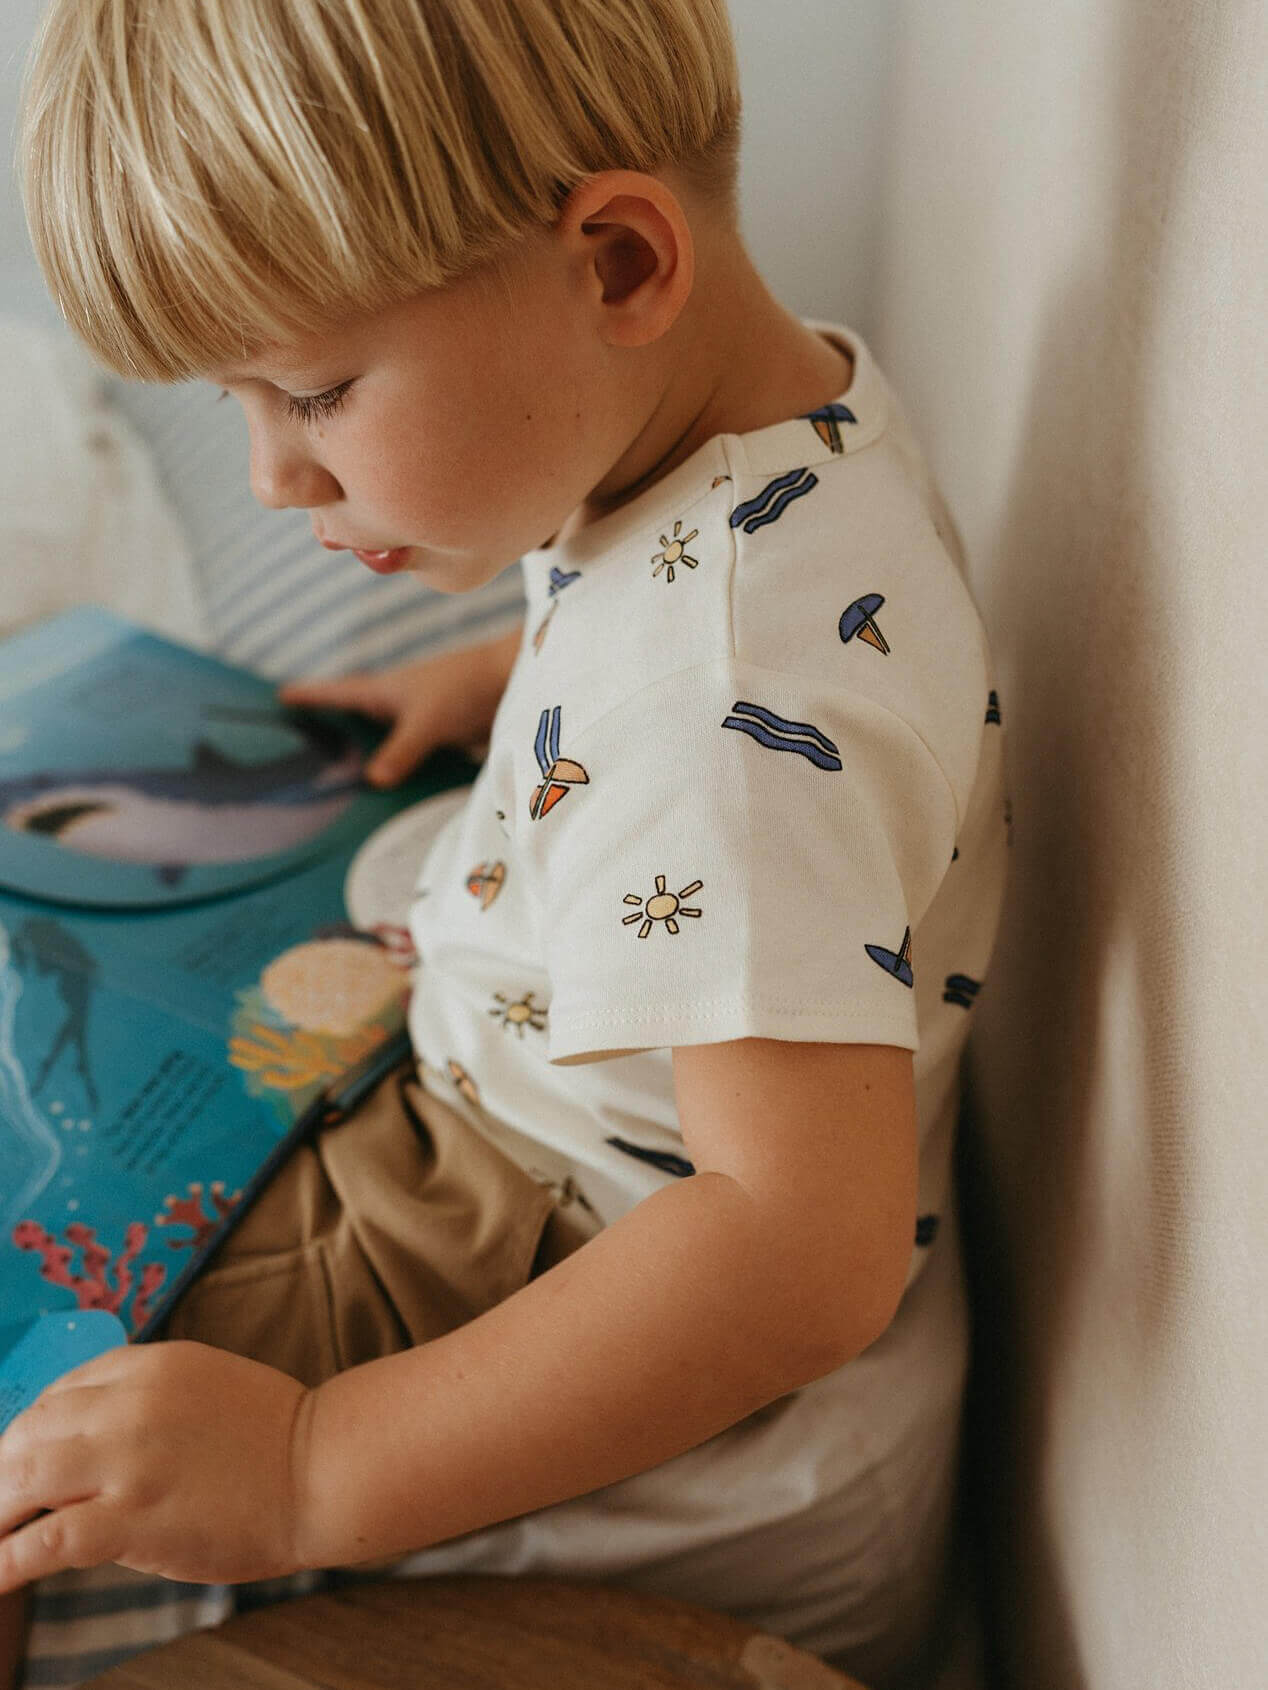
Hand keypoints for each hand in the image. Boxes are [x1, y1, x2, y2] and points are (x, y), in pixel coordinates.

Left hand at [0, 1342, 311, 1589]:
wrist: (322, 1467)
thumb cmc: (274, 1435)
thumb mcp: (204, 1385)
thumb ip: (146, 1404)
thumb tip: (89, 1444)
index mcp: (150, 1366)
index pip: (58, 1393)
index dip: (28, 1431)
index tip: (19, 1462)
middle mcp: (130, 1405)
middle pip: (28, 1431)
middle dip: (1, 1472)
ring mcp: (130, 1461)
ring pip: (20, 1479)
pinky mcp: (133, 1519)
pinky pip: (45, 1542)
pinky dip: (4, 1563)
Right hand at [279, 622, 522, 787]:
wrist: (515, 679)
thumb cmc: (466, 687)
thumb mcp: (428, 721)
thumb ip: (401, 750)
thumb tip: (372, 779)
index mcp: (384, 690)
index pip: (337, 692)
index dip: (310, 696)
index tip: (279, 697)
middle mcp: (397, 703)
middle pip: (356, 718)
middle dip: (332, 730)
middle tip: (301, 748)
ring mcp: (419, 718)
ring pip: (383, 739)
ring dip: (367, 754)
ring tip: (341, 781)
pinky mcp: (442, 735)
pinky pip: (409, 755)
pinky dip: (398, 768)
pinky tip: (393, 792)